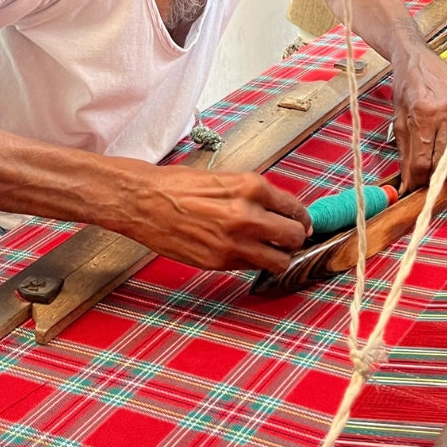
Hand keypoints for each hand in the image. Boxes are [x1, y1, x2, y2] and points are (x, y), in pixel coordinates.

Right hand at [117, 165, 310, 272]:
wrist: (145, 201)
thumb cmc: (179, 186)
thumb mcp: (227, 179)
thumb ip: (255, 195)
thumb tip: (281, 210)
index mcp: (252, 187)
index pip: (296, 209)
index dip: (302, 218)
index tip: (302, 223)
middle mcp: (248, 215)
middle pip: (295, 236)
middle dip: (295, 238)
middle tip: (289, 238)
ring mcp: (234, 242)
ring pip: (280, 260)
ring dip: (280, 257)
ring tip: (271, 251)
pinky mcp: (220, 261)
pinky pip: (252, 267)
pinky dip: (255, 263)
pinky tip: (246, 253)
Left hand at [391, 46, 446, 192]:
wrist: (420, 60)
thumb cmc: (407, 88)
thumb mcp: (399, 119)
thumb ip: (406, 152)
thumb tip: (409, 181)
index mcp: (424, 114)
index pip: (423, 161)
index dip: (416, 180)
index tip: (411, 188)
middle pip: (446, 163)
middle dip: (435, 180)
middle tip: (427, 185)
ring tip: (445, 178)